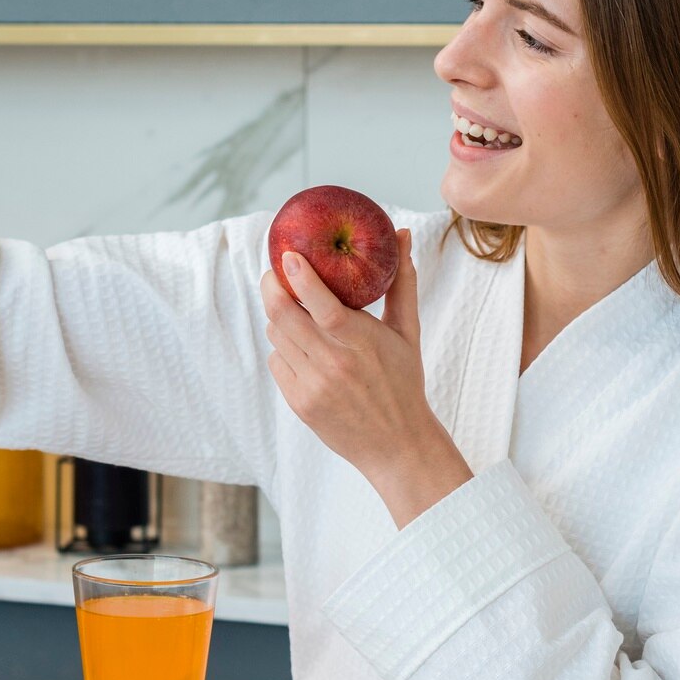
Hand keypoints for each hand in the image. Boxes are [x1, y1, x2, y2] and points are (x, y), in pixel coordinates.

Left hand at [262, 230, 472, 526]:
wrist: (397, 444)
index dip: (300, 278)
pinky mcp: (298, 403)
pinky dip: (285, 349)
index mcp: (362, 343)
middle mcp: (333, 365)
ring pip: (276, 336)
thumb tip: (403, 234)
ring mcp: (312, 386)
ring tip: (296, 312)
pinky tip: (304, 349)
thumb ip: (402, 282)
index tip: (287, 255)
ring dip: (280, 318)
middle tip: (273, 272)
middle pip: (283, 316)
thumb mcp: (407, 332)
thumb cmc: (403, 382)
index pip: (322, 306)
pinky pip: (277, 362)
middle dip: (271, 287)